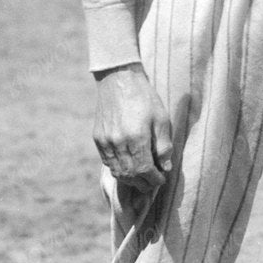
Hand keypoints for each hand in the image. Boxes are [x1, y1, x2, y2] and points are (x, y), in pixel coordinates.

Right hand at [93, 65, 173, 192]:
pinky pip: (107, 162)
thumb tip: (165, 167)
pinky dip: (118, 169)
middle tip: (153, 183)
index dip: (154, 179)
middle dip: (143, 183)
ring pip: (117, 171)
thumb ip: (163, 145)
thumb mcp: (161, 118)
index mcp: (136, 137)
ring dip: (130, 179)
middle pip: (130, 175)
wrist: (118, 79)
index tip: (162, 179)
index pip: (145, 170)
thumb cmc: (144, 97)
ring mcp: (105, 141)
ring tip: (141, 178)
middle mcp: (118, 142)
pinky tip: (128, 167)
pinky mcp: (98, 138)